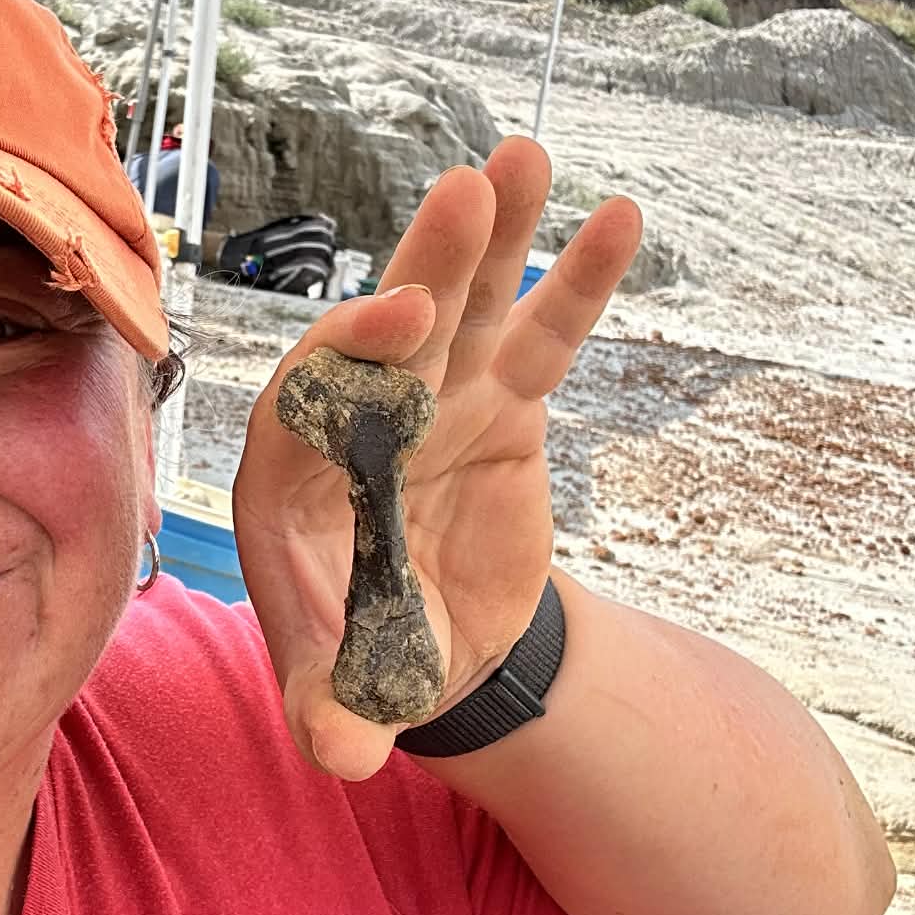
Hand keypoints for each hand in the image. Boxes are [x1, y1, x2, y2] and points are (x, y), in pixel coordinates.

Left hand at [231, 136, 642, 779]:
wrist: (426, 647)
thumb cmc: (366, 658)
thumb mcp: (351, 692)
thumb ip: (337, 714)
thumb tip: (337, 756)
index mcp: (294, 478)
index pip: (309, 401)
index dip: (350, 355)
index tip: (402, 318)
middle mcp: (358, 420)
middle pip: (387, 333)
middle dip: (423, 269)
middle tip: (462, 197)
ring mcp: (434, 401)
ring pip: (462, 311)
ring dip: (492, 240)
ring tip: (524, 159)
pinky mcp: (502, 404)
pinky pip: (543, 338)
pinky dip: (575, 284)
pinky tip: (620, 219)